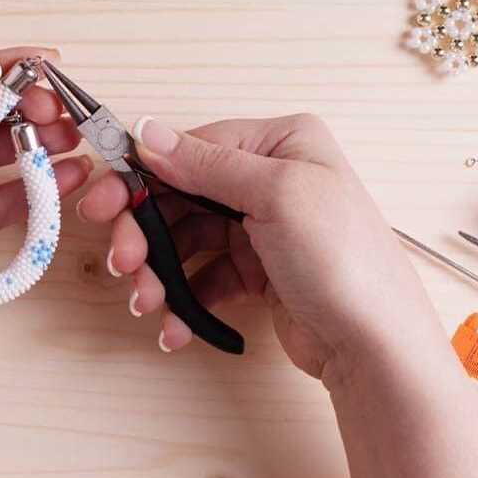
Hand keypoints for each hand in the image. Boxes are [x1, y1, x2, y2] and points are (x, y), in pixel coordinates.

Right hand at [77, 113, 443, 382]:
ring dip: (158, 271)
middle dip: (145, 232)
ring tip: (147, 303)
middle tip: (122, 263)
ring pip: (185, 239)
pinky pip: (202, 277)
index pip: (191, 148)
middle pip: (180, 195)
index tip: (102, 204)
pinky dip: (183, 300)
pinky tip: (174, 327)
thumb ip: (205, 163)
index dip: (141, 176)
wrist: (375, 346)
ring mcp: (262, 227)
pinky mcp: (257, 272)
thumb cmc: (341, 259)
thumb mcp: (275, 195)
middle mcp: (269, 179)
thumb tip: (146, 131)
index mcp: (280, 143)